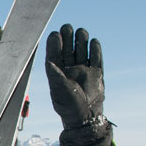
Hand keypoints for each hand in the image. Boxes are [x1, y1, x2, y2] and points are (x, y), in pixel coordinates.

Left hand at [45, 24, 112, 145]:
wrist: (87, 117)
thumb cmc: (70, 107)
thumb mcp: (60, 92)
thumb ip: (56, 77)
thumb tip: (49, 62)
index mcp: (57, 73)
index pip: (54, 54)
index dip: (54, 43)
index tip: (55, 34)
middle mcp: (69, 69)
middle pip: (68, 49)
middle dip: (67, 37)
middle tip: (67, 27)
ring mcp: (83, 70)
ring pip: (81, 50)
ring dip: (80, 41)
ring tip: (80, 32)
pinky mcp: (96, 73)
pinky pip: (95, 58)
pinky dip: (95, 49)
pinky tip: (93, 42)